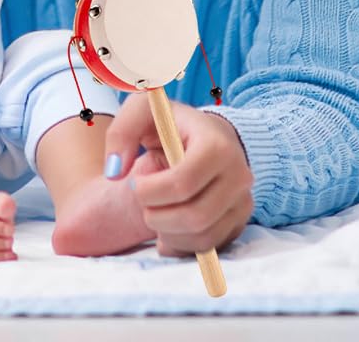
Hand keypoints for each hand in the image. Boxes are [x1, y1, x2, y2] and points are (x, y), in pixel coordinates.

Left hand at [104, 94, 252, 254]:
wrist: (204, 133)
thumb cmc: (170, 122)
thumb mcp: (142, 111)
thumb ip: (121, 134)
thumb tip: (114, 173)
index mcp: (216, 144)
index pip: (183, 183)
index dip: (151, 192)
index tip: (136, 183)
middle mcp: (238, 173)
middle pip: (195, 216)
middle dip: (157, 217)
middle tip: (143, 203)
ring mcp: (243, 199)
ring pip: (203, 237)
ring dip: (168, 233)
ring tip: (153, 213)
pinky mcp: (240, 220)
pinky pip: (210, 247)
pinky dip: (182, 245)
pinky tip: (166, 229)